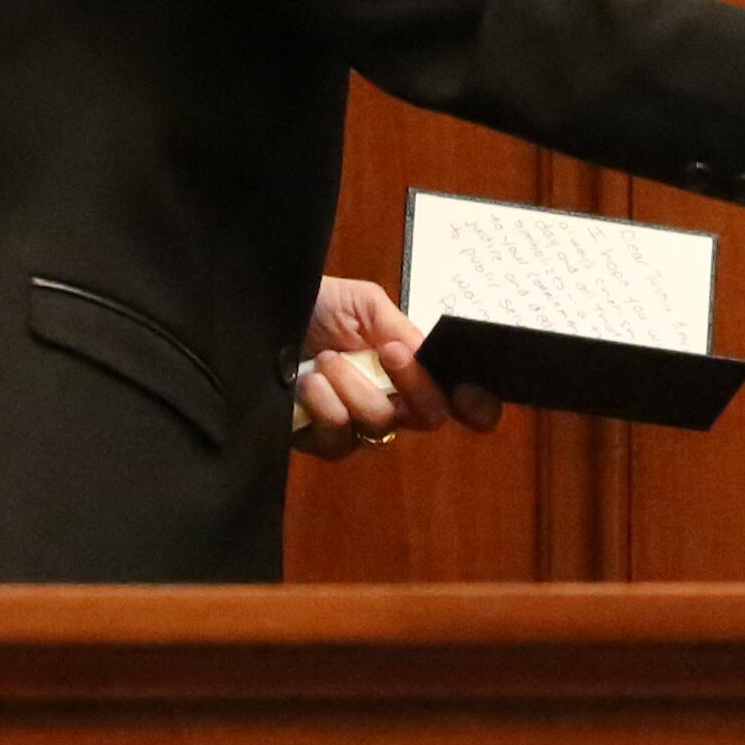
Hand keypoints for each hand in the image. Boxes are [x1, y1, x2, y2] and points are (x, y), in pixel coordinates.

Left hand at [287, 275, 502, 457]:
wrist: (267, 314)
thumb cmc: (320, 306)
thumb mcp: (366, 303)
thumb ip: (401, 328)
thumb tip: (428, 355)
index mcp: (410, 370)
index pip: (456, 399)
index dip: (477, 406)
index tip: (469, 395)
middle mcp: (391, 403)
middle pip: (428, 417)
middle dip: (414, 385)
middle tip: (389, 353)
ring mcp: (356, 426)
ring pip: (380, 427)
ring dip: (356, 389)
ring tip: (328, 358)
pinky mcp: (320, 441)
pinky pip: (338, 439)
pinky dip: (326, 406)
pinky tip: (310, 382)